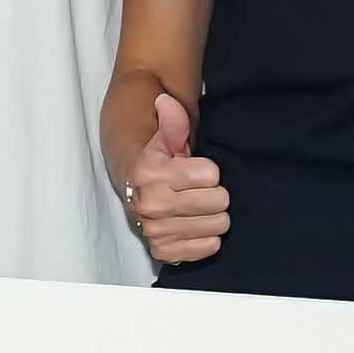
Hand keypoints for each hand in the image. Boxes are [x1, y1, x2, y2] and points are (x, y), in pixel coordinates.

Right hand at [123, 90, 228, 263]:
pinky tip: (196, 225)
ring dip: (214, 216)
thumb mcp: (165, 136)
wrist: (134, 187)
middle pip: (219, 201)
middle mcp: (150, 205)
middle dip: (215, 193)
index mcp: (151, 173)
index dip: (209, 170)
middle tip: (202, 190)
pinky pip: (208, 248)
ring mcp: (156, 231)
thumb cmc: (158, 160)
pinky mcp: (164, 251)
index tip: (197, 170)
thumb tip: (166, 101)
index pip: (211, 174)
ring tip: (200, 208)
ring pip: (217, 225)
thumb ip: (172, 120)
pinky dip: (208, 238)